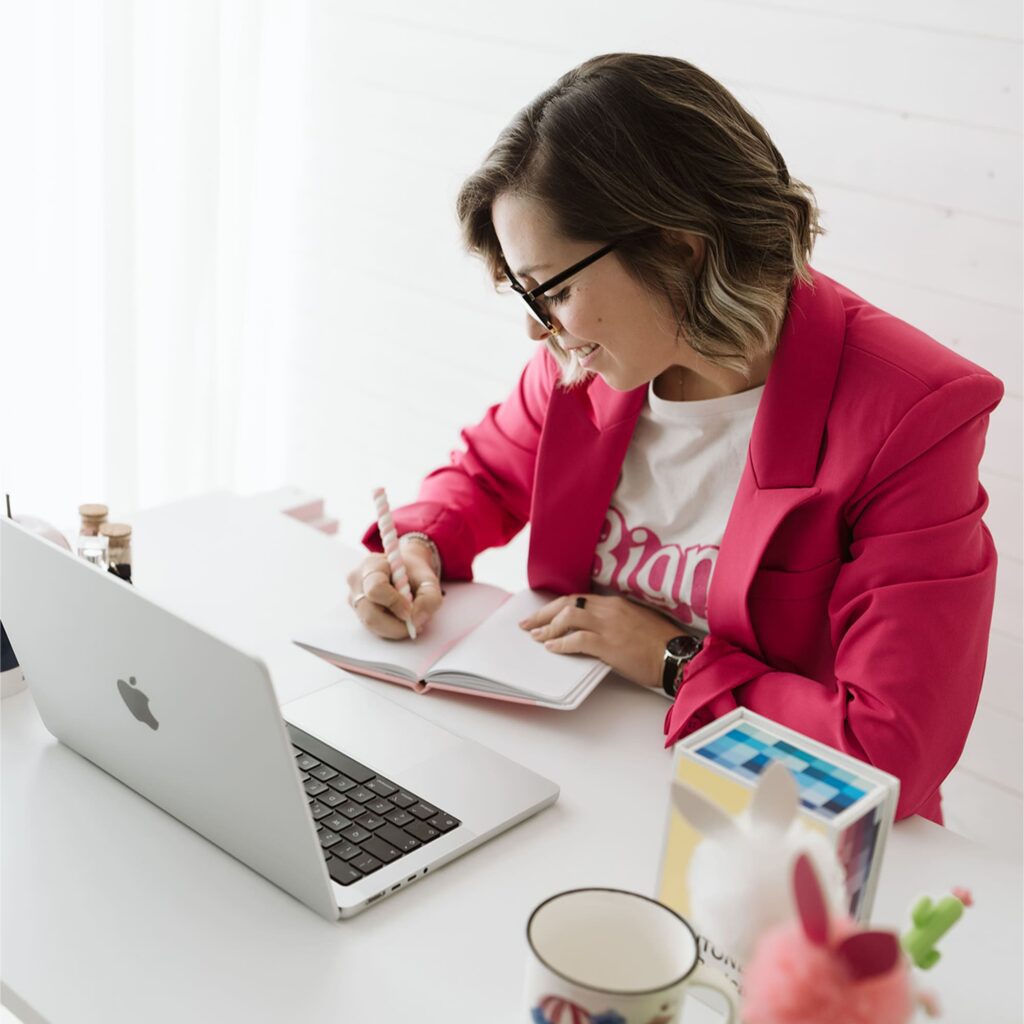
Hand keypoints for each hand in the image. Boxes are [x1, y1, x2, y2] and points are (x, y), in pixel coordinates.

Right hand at [346, 538, 442, 639]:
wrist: (403, 571)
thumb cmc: (414, 574)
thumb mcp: (429, 581)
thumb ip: (429, 598)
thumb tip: (415, 620)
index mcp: (372, 565)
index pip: (376, 588)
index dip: (394, 603)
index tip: (411, 609)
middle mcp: (357, 581)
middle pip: (370, 613)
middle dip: (395, 625)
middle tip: (415, 625)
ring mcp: (354, 597)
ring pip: (371, 624)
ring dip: (394, 628)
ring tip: (411, 620)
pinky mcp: (358, 611)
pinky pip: (372, 626)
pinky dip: (390, 628)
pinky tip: (401, 620)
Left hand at [519, 593, 682, 688]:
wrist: (676, 656)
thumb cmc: (659, 644)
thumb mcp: (634, 623)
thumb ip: (612, 621)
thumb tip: (590, 628)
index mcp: (615, 603)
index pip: (577, 599)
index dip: (556, 607)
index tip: (542, 615)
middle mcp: (609, 609)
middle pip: (567, 605)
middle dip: (543, 614)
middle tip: (528, 624)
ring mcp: (609, 626)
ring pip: (568, 618)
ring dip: (548, 628)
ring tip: (537, 637)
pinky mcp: (610, 644)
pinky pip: (578, 640)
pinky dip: (561, 644)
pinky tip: (552, 648)